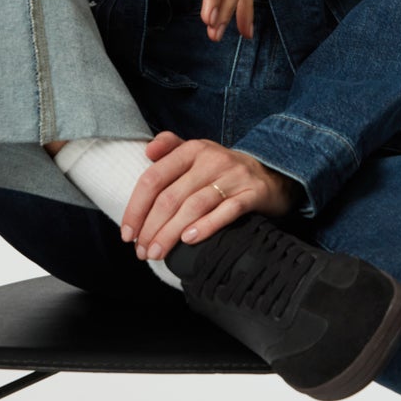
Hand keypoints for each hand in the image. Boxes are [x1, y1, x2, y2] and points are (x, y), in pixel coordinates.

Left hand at [121, 132, 296, 263]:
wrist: (273, 174)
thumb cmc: (223, 170)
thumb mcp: (198, 153)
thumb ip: (170, 148)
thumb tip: (147, 150)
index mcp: (192, 149)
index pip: (154, 178)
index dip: (136, 208)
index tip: (127, 234)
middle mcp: (212, 159)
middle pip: (171, 197)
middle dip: (152, 228)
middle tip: (142, 251)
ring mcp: (233, 177)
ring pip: (194, 206)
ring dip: (171, 233)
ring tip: (158, 252)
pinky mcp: (253, 194)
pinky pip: (227, 211)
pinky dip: (207, 226)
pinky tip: (190, 240)